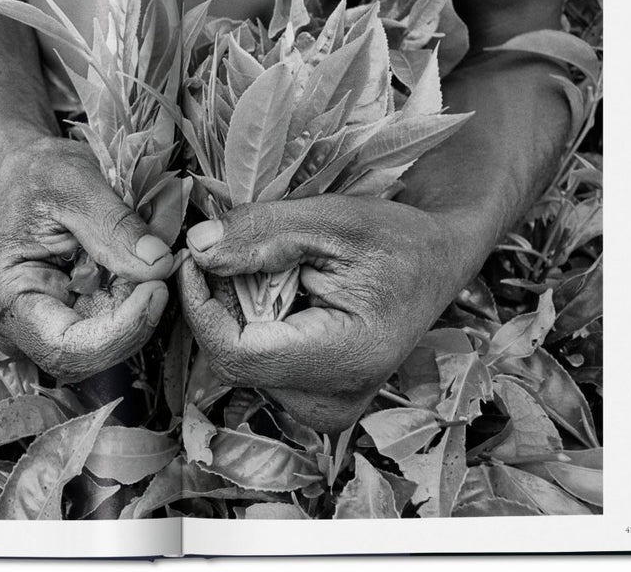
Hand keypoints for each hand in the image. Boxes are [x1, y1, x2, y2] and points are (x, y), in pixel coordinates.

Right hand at [0, 138, 173, 381]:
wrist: (30, 171)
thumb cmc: (40, 173)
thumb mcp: (78, 185)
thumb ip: (117, 227)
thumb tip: (159, 265)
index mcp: (4, 296)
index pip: (64, 348)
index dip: (118, 332)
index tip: (155, 290)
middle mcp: (18, 323)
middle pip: (87, 356)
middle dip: (134, 321)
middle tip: (161, 273)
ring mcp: (44, 324)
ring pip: (104, 346)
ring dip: (137, 311)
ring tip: (148, 262)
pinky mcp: (69, 317)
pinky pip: (109, 327)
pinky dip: (134, 302)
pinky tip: (139, 270)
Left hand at [178, 195, 480, 432]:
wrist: (437, 264)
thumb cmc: (396, 238)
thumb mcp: (333, 219)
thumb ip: (262, 234)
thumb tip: (196, 249)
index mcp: (347, 360)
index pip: (235, 353)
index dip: (200, 305)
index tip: (193, 258)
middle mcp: (333, 403)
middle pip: (233, 360)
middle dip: (220, 302)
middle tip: (237, 252)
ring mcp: (325, 411)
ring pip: (240, 364)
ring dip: (236, 312)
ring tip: (271, 273)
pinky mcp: (315, 404)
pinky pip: (258, 367)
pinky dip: (252, 326)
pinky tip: (280, 297)